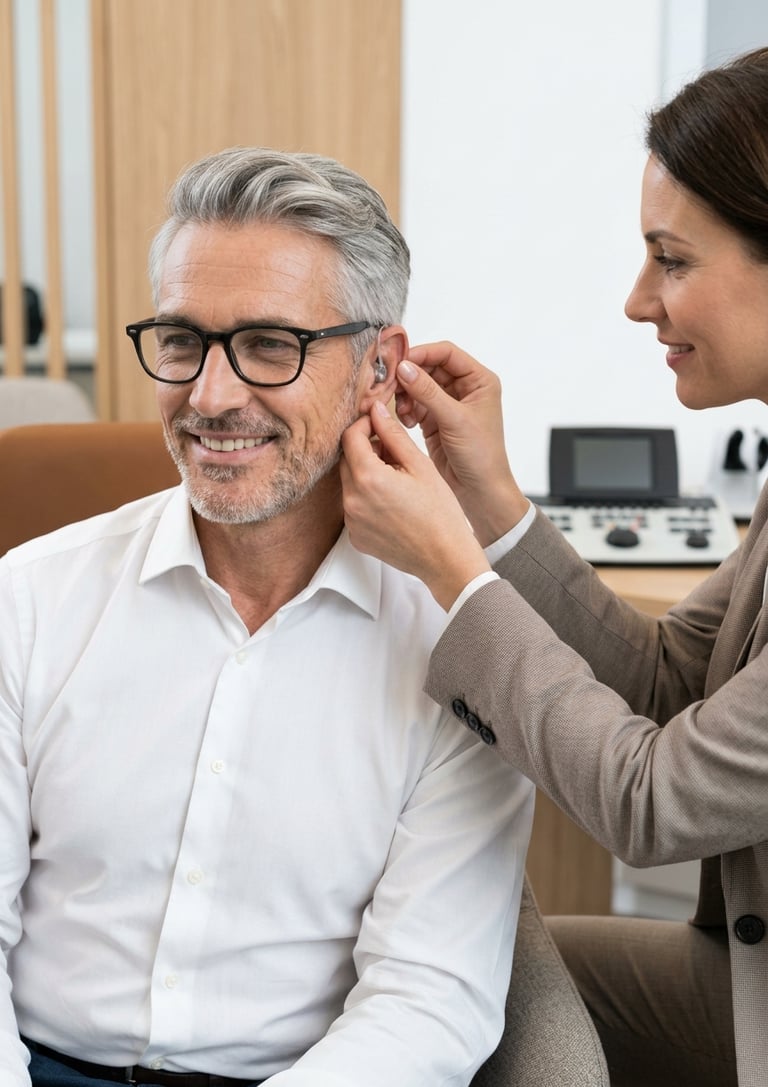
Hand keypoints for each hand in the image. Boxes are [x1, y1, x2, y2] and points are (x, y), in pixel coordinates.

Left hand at [340, 403, 491, 610]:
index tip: (379, 425)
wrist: (445, 558)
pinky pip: (354, 506)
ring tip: (398, 480)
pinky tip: (393, 503)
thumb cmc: (440, 513)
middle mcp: (352, 501)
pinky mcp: (355, 536)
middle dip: (366, 450)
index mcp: (368, 478)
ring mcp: (351, 521)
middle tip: (395, 454)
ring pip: (350, 483)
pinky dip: (367, 498)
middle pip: (347, 460)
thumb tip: (376, 411)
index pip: (350, 437)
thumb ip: (393, 435)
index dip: (364, 426)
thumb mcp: (420, 465)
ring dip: (367, 474)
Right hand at [392, 342, 528, 544]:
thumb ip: (428, 392)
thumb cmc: (481, 455)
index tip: (400, 361)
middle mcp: (465, 388)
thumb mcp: (455, 419)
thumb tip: (404, 368)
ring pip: (419, 386)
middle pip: (429, 368)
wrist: (480, 491)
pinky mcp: (435, 420)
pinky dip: (407, 410)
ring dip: (406, 395)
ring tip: (402, 411)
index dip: (422, 354)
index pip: (447, 353)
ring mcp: (448, 404)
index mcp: (479, 381)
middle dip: (409, 377)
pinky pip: (415, 405)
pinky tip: (407, 422)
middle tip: (391, 385)